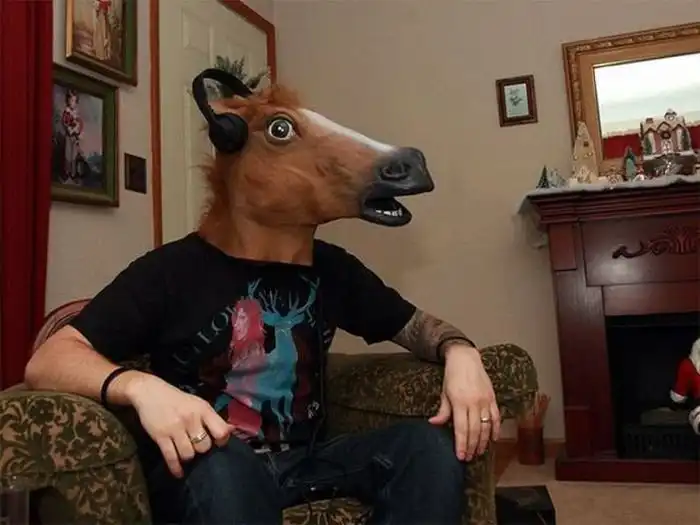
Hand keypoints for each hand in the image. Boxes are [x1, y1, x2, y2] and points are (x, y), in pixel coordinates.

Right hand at [125, 374, 234, 477]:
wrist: (150, 392)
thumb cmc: (178, 400)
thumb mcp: (198, 404)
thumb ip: (213, 419)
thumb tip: (232, 430)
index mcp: (203, 410)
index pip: (221, 431)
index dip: (221, 441)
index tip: (217, 443)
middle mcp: (191, 419)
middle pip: (204, 447)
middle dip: (202, 450)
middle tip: (197, 447)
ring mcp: (175, 428)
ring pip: (188, 454)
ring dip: (188, 457)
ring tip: (186, 453)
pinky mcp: (160, 436)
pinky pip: (171, 458)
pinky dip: (176, 468)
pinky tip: (179, 473)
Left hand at [429, 344, 499, 460]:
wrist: (466, 358)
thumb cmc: (452, 375)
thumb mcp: (444, 393)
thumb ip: (443, 411)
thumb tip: (434, 424)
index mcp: (460, 402)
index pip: (462, 429)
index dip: (461, 445)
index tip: (460, 456)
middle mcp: (474, 403)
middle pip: (475, 431)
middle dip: (472, 447)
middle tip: (469, 458)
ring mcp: (485, 401)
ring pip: (486, 427)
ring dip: (483, 442)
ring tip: (479, 452)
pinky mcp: (492, 398)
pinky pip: (496, 417)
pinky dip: (496, 429)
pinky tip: (493, 439)